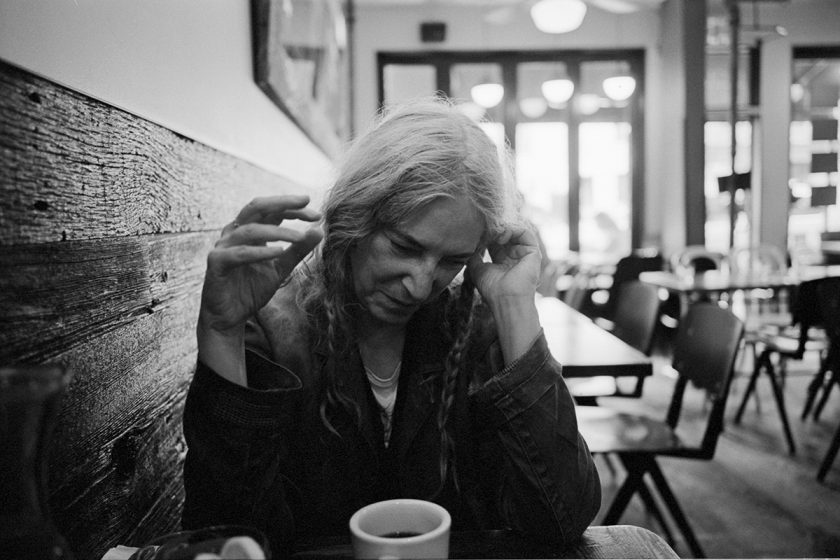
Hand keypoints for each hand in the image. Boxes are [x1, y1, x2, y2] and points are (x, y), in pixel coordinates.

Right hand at [199, 195, 322, 334]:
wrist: (229, 317)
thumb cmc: (251, 290)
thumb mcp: (281, 268)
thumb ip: (298, 250)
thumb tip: (319, 230)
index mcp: (250, 231)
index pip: (272, 212)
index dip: (293, 209)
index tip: (316, 215)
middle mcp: (235, 233)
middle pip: (257, 207)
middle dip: (282, 204)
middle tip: (305, 203)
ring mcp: (223, 246)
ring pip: (251, 230)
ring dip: (278, 232)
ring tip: (300, 237)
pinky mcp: (216, 262)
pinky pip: (239, 253)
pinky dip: (260, 251)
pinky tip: (279, 252)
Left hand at [467, 224, 542, 364]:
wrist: (506, 299)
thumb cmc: (492, 289)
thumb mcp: (477, 270)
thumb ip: (474, 257)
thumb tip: (469, 246)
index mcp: (502, 262)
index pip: (495, 242)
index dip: (486, 235)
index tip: (476, 231)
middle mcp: (514, 257)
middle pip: (505, 235)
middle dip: (494, 230)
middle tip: (483, 228)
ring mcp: (524, 255)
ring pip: (515, 232)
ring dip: (503, 229)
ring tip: (493, 232)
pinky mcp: (533, 253)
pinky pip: (525, 233)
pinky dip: (513, 229)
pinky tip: (501, 234)